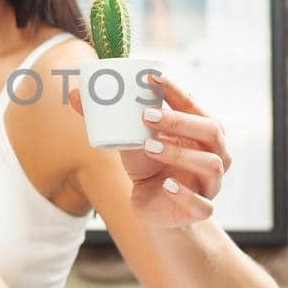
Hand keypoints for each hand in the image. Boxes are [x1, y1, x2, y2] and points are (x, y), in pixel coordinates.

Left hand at [70, 73, 230, 227]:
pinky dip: (184, 194)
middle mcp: (213, 153)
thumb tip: (74, 94)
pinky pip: (201, 204)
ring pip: (211, 165)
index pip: (193, 105)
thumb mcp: (129, 140)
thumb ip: (107, 118)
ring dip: (179, 153)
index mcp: (200, 130)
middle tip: (146, 115)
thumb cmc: (148, 165)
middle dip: (179, 121)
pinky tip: (166, 185)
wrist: (154, 207)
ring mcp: (209, 183)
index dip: (175, 90)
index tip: (151, 77)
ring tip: (149, 147)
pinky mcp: (200, 210)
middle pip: (211, 130)